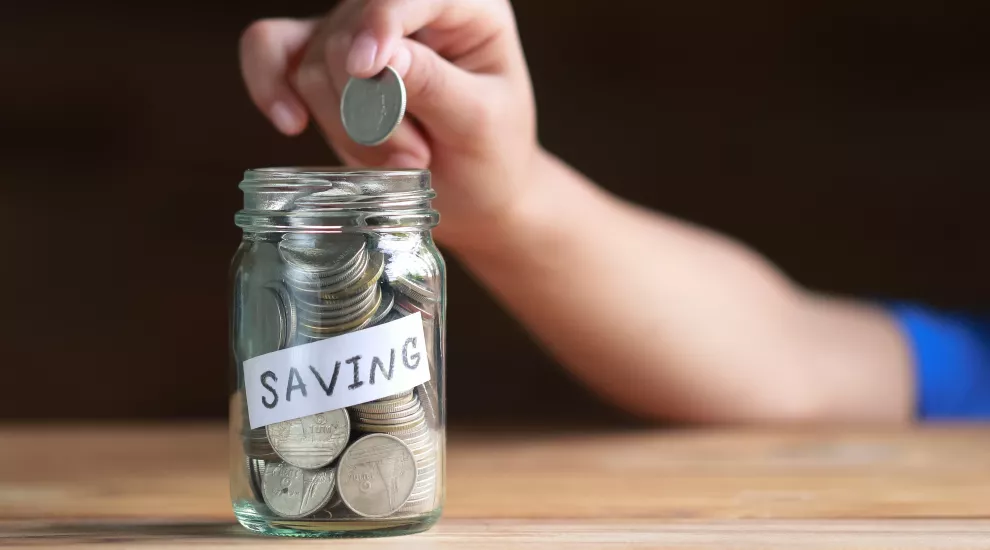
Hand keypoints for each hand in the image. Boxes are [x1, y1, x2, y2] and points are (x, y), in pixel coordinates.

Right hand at [239, 0, 538, 248]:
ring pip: (313, 64)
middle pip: (347, 36)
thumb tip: (381, 55)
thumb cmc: (492, 154)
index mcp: (464, 6)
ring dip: (349, 129)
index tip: (366, 70)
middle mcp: (407, 8)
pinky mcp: (324, 65)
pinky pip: (270, 49)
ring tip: (401, 163)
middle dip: (371, 110)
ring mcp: (359, 33)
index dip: (379, 24)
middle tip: (416, 158)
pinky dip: (268, 85)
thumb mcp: (481, 122)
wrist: (477, 193)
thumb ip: (435, 84)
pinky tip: (290, 123)